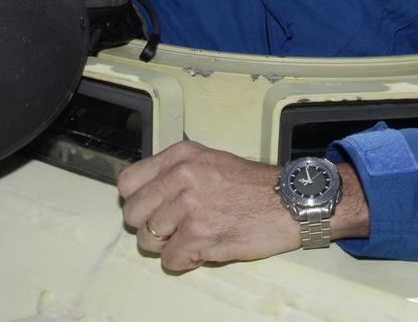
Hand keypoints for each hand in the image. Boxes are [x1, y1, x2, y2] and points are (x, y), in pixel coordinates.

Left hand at [117, 141, 369, 271]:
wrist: (290, 202)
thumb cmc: (253, 185)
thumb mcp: (210, 161)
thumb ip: (175, 172)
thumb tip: (145, 196)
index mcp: (180, 155)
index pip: (127, 182)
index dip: (137, 200)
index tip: (151, 208)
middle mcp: (181, 176)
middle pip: (133, 213)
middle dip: (148, 227)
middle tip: (171, 229)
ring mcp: (189, 206)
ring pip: (147, 240)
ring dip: (167, 246)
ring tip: (191, 239)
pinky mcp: (199, 235)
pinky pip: (169, 260)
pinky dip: (183, 261)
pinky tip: (202, 250)